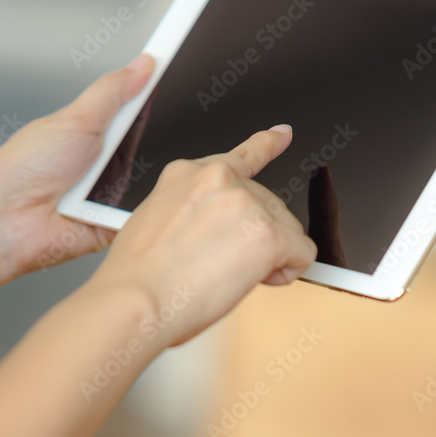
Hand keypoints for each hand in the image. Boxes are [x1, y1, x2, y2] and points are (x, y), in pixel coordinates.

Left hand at [0, 54, 155, 285]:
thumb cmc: (22, 171)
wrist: (6, 223)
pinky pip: (150, 210)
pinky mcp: (119, 223)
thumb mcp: (75, 119)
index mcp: (96, 130)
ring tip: (123, 170)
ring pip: (158, 176)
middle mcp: (107, 161)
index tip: (188, 59)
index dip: (162, 88)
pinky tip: (146, 196)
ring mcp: (114, 193)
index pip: (139, 105)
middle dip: (166, 130)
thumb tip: (145, 63)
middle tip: (167, 116)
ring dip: (154, 171)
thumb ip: (113, 91)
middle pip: (155, 139)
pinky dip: (151, 203)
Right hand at [84, 126, 318, 348]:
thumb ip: (192, 213)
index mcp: (187, 174)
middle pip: (268, 206)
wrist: (133, 301)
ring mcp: (244, 203)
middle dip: (255, 238)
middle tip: (218, 266)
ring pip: (287, 230)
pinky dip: (288, 272)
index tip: (282, 134)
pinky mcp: (267, 234)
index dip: (267, 144)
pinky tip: (257, 280)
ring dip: (269, 257)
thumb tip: (216, 234)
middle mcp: (219, 179)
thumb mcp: (154, 223)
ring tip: (225, 276)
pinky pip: (302, 252)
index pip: (241, 155)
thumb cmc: (136, 278)